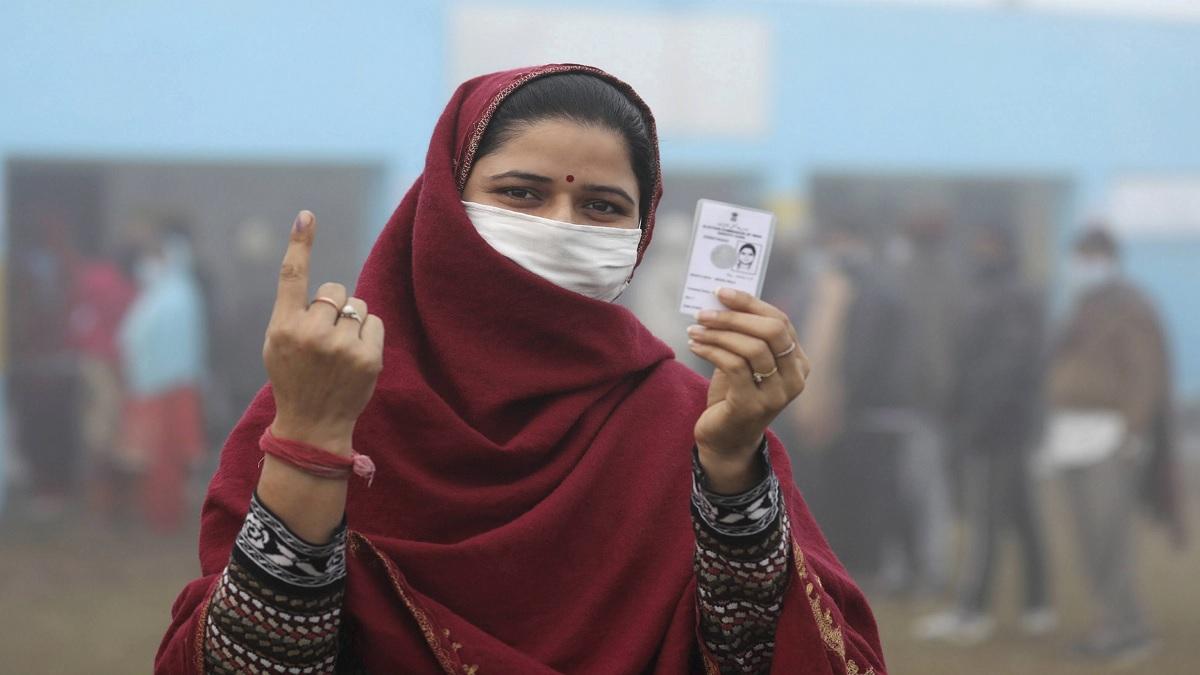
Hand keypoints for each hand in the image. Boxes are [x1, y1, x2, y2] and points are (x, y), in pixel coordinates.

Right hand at [263, 211, 383, 454]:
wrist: (313, 425)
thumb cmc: (294, 378)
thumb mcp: (278, 343)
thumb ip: (293, 312)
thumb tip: (327, 285)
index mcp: (282, 327)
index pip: (292, 276)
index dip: (300, 244)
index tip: (306, 217)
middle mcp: (310, 334)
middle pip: (335, 290)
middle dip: (333, 306)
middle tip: (324, 338)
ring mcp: (341, 347)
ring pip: (357, 306)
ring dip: (351, 322)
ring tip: (338, 353)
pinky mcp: (367, 358)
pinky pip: (374, 322)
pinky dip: (368, 335)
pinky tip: (355, 357)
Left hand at [688, 288, 809, 491]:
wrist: (726, 441)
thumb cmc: (734, 396)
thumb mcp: (744, 361)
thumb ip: (743, 335)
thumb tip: (721, 300)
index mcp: (798, 362)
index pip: (780, 321)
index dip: (751, 303)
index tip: (721, 292)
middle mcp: (794, 378)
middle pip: (771, 331)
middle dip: (735, 316)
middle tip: (704, 312)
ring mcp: (776, 394)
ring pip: (751, 348)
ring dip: (718, 333)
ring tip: (694, 329)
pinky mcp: (753, 406)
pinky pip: (733, 366)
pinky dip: (711, 350)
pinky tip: (694, 345)